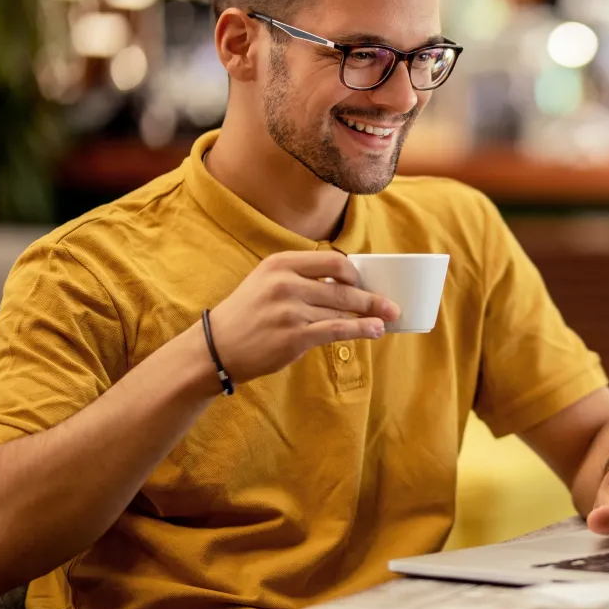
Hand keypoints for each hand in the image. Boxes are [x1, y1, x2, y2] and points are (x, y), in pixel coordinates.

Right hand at [206, 250, 399, 384]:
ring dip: (369, 315)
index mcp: (281, 263)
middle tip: (392, 304)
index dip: (353, 273)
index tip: (364, 283)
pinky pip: (337, 330)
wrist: (216, 347)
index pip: (332, 261)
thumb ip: (300, 277)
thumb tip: (344, 283)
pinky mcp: (294, 336)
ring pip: (342, 310)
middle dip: (371, 297)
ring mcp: (290, 310)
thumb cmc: (248, 315)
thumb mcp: (267, 282)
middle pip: (342, 287)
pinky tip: (375, 331)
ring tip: (387, 320)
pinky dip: (361, 330)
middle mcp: (286, 283)